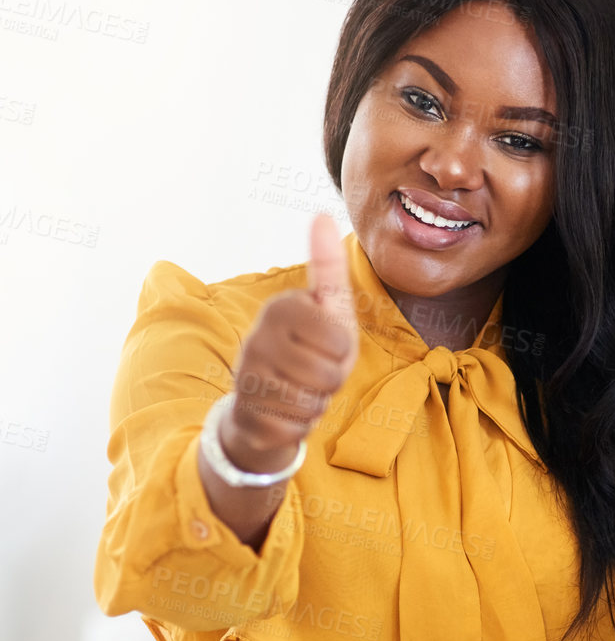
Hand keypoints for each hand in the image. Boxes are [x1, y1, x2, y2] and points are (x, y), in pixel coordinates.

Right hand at [224, 213, 359, 466]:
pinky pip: (294, 427)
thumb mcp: (330, 310)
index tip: (325, 346)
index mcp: (282, 308)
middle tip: (313, 374)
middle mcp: (258, 337)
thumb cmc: (308, 351)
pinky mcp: (244, 411)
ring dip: (315, 403)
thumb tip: (322, 213)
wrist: (265, 403)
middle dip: (331, 382)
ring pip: (311, 402)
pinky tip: (283, 413)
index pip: (340, 339)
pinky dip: (298, 426)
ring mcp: (247, 376)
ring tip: (299, 391)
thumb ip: (327, 267)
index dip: (343, 352)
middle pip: (328, 373)